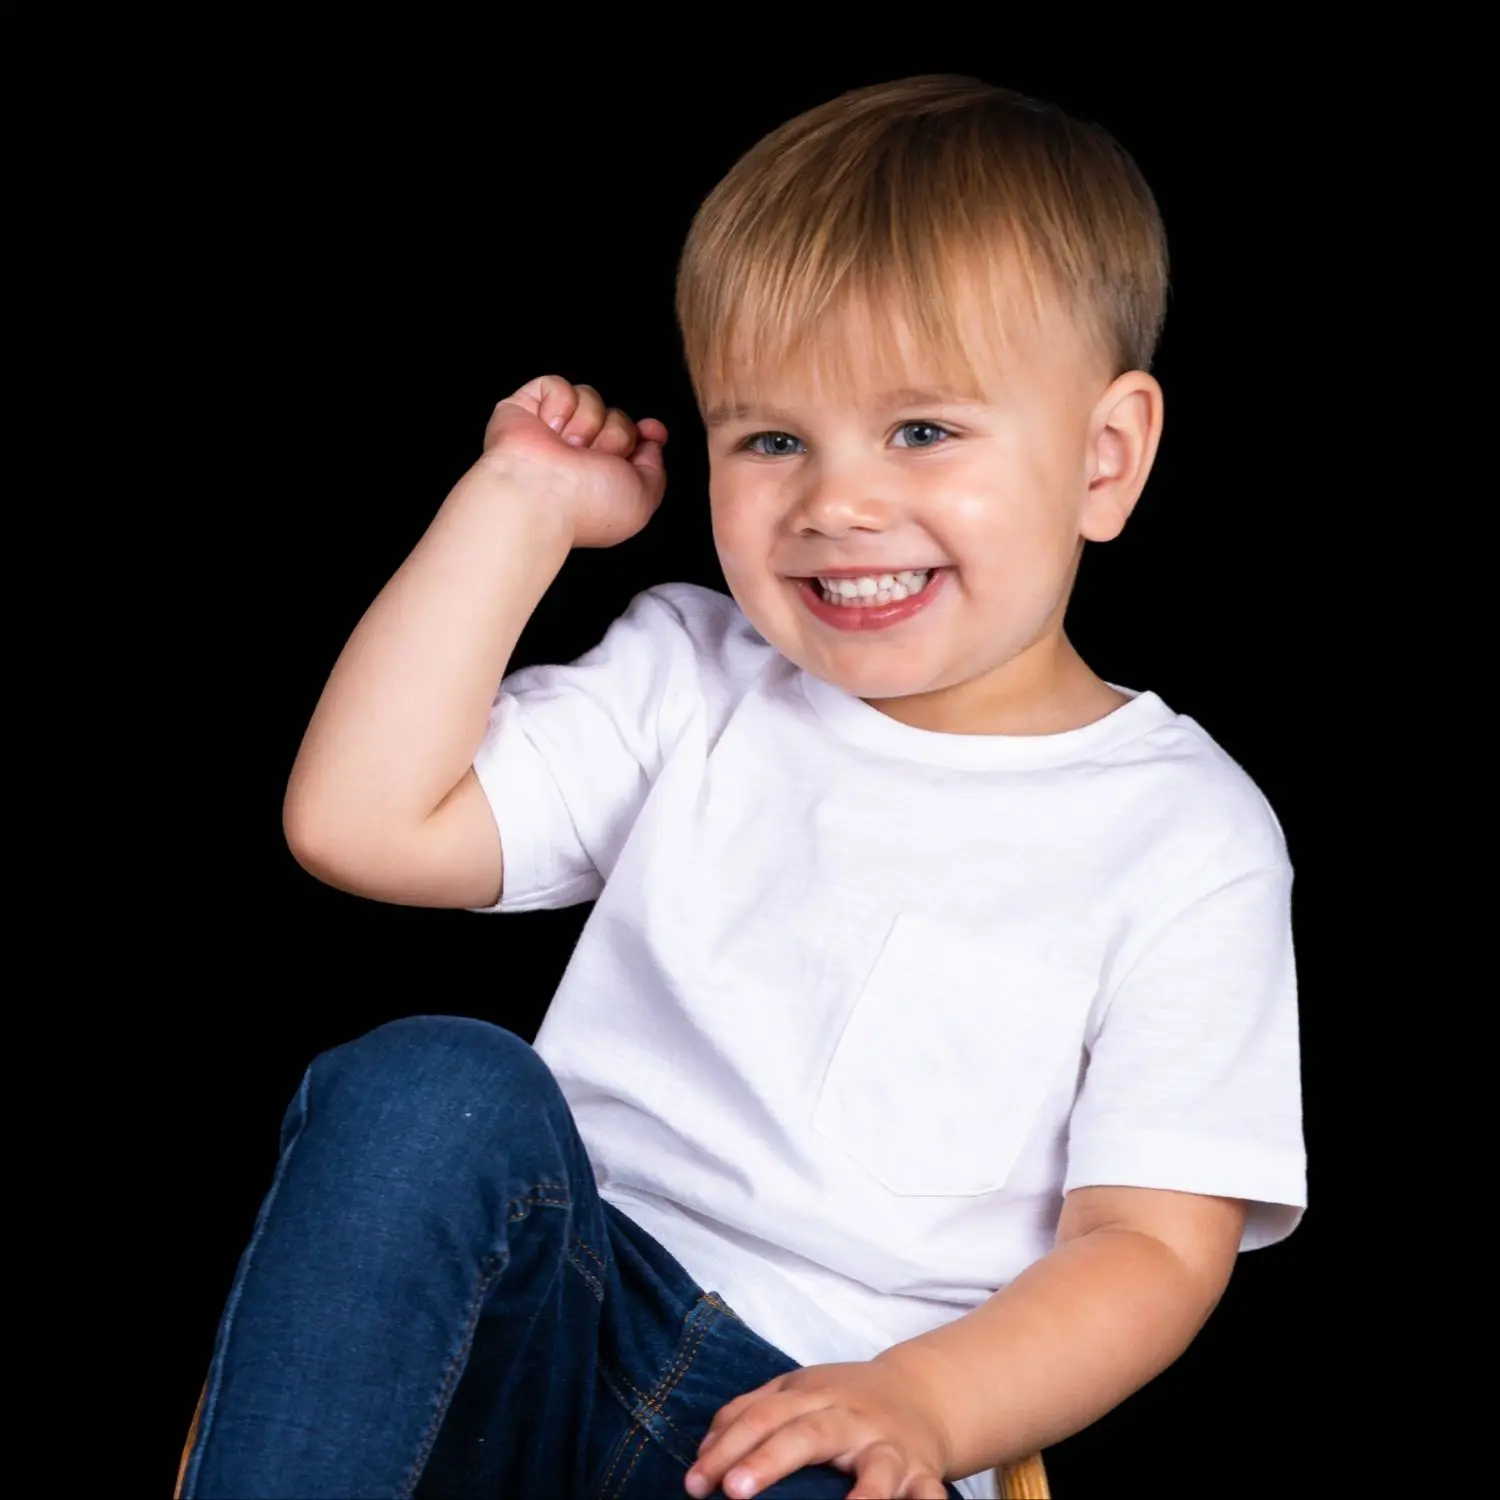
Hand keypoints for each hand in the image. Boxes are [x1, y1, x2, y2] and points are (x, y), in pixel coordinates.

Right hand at [477, 374, 667, 547]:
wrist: (543, 495)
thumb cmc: (587, 505)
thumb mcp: (643, 497)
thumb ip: (654, 468)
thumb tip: (652, 440)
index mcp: (604, 474)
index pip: (633, 438)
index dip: (646, 431)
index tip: (651, 432)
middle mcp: (579, 453)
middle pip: (617, 415)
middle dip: (615, 435)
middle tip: (594, 457)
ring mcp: (552, 431)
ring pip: (589, 397)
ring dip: (586, 423)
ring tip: (569, 448)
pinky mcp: (525, 409)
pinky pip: (556, 385)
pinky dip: (559, 404)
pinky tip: (550, 429)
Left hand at [684, 1361, 953, 1499]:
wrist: (923, 1393)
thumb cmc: (846, 1401)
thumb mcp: (798, 1391)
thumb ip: (751, 1411)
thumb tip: (705, 1450)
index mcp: (815, 1396)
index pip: (763, 1416)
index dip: (727, 1447)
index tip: (695, 1483)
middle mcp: (851, 1418)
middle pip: (807, 1433)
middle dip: (770, 1459)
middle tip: (732, 1490)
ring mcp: (889, 1447)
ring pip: (876, 1468)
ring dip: (861, 1495)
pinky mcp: (922, 1474)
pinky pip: (929, 1494)